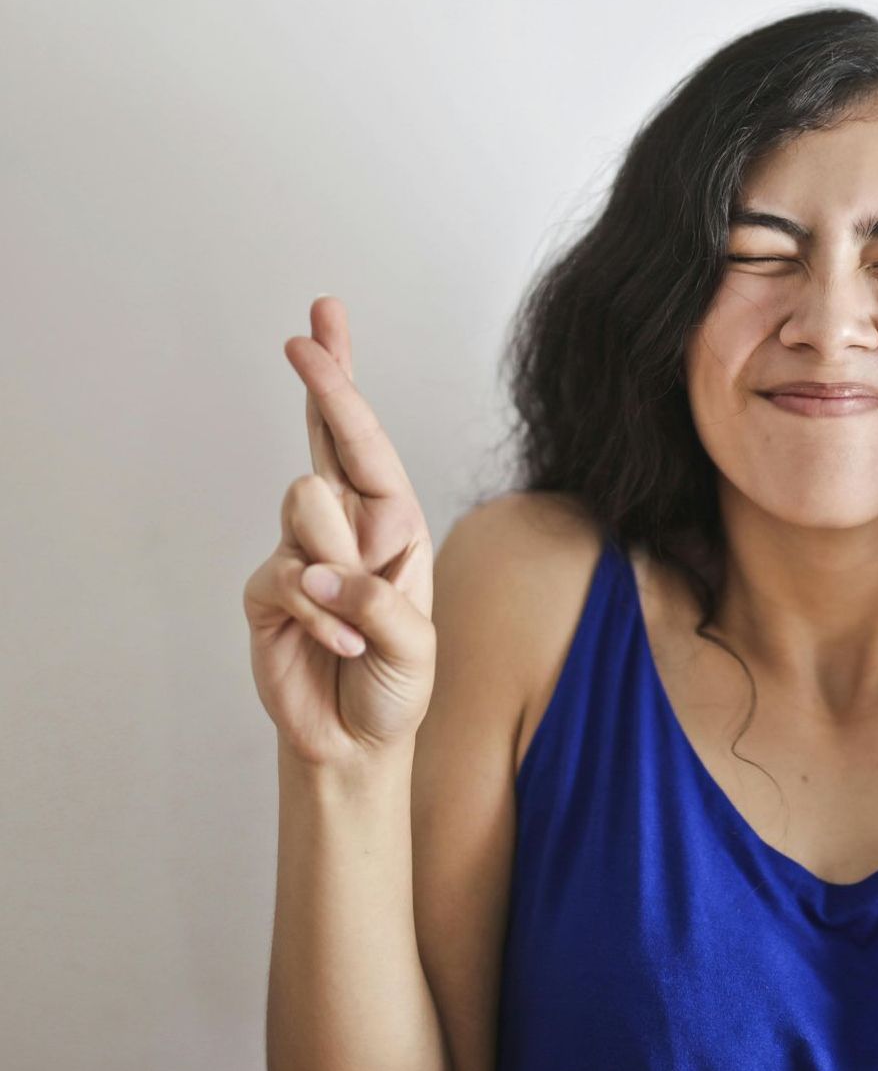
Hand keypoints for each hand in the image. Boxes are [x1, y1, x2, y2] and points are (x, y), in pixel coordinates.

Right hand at [242, 296, 437, 767]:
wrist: (357, 740)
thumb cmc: (397, 684)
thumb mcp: (416, 647)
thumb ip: (378, 605)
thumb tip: (317, 570)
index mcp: (393, 524)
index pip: (364, 443)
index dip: (339, 388)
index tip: (315, 335)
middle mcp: (348, 527)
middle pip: (324, 436)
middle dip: (323, 381)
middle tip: (307, 331)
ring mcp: (302, 553)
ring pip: (305, 504)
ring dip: (338, 565)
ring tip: (354, 625)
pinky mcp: (269, 591)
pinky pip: (288, 577)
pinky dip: (319, 616)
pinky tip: (337, 646)